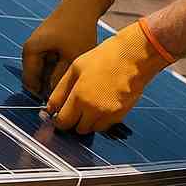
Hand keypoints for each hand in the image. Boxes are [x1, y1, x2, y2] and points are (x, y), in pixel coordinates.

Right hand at [21, 0, 113, 96]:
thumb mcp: (72, 58)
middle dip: (50, 87)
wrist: (83, 4)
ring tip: (72, 77)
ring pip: (44, 73)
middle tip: (69, 91)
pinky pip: (49, 64)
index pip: (31, 84)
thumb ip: (60, 79)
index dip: (44, 97)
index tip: (60, 104)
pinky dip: (59, 69)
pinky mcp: (46, 45)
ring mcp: (37, 47)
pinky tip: (73, 67)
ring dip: (55, 77)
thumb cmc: (78, 29)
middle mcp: (30, 49)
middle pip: (37, 79)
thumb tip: (54, 99)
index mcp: (31, 52)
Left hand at [46, 19, 173, 134]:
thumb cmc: (106, 57)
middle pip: (77, 129)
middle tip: (75, 107)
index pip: (63, 121)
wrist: (134, 56)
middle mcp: (94, 110)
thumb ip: (60, 90)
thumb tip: (51, 107)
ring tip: (91, 103)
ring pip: (91, 129)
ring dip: (88, 121)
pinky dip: (101, 119)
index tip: (60, 115)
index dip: (59, 120)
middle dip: (73, 120)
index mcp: (80, 96)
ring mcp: (109, 114)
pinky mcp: (121, 115)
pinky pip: (105, 125)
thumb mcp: (75, 67)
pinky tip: (103, 103)